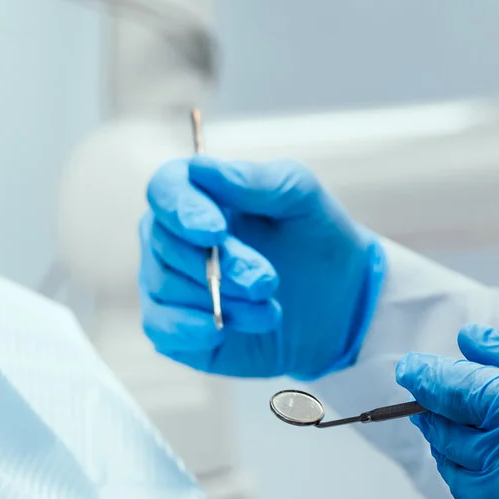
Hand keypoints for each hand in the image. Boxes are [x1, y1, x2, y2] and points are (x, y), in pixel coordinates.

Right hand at [139, 156, 383, 378]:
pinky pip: (161, 328)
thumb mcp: (300, 198)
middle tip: (267, 282)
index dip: (183, 210)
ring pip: (167, 287)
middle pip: (168, 244)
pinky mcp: (174, 327)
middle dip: (220, 266)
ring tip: (268, 307)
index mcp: (199, 193)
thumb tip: (199, 168)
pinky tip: (224, 329)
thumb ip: (254, 181)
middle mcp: (174, 235)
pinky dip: (190, 329)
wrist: (337, 304)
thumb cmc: (315, 237)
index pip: (165, 189)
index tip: (216, 232)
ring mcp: (169, 282)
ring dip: (221, 300)